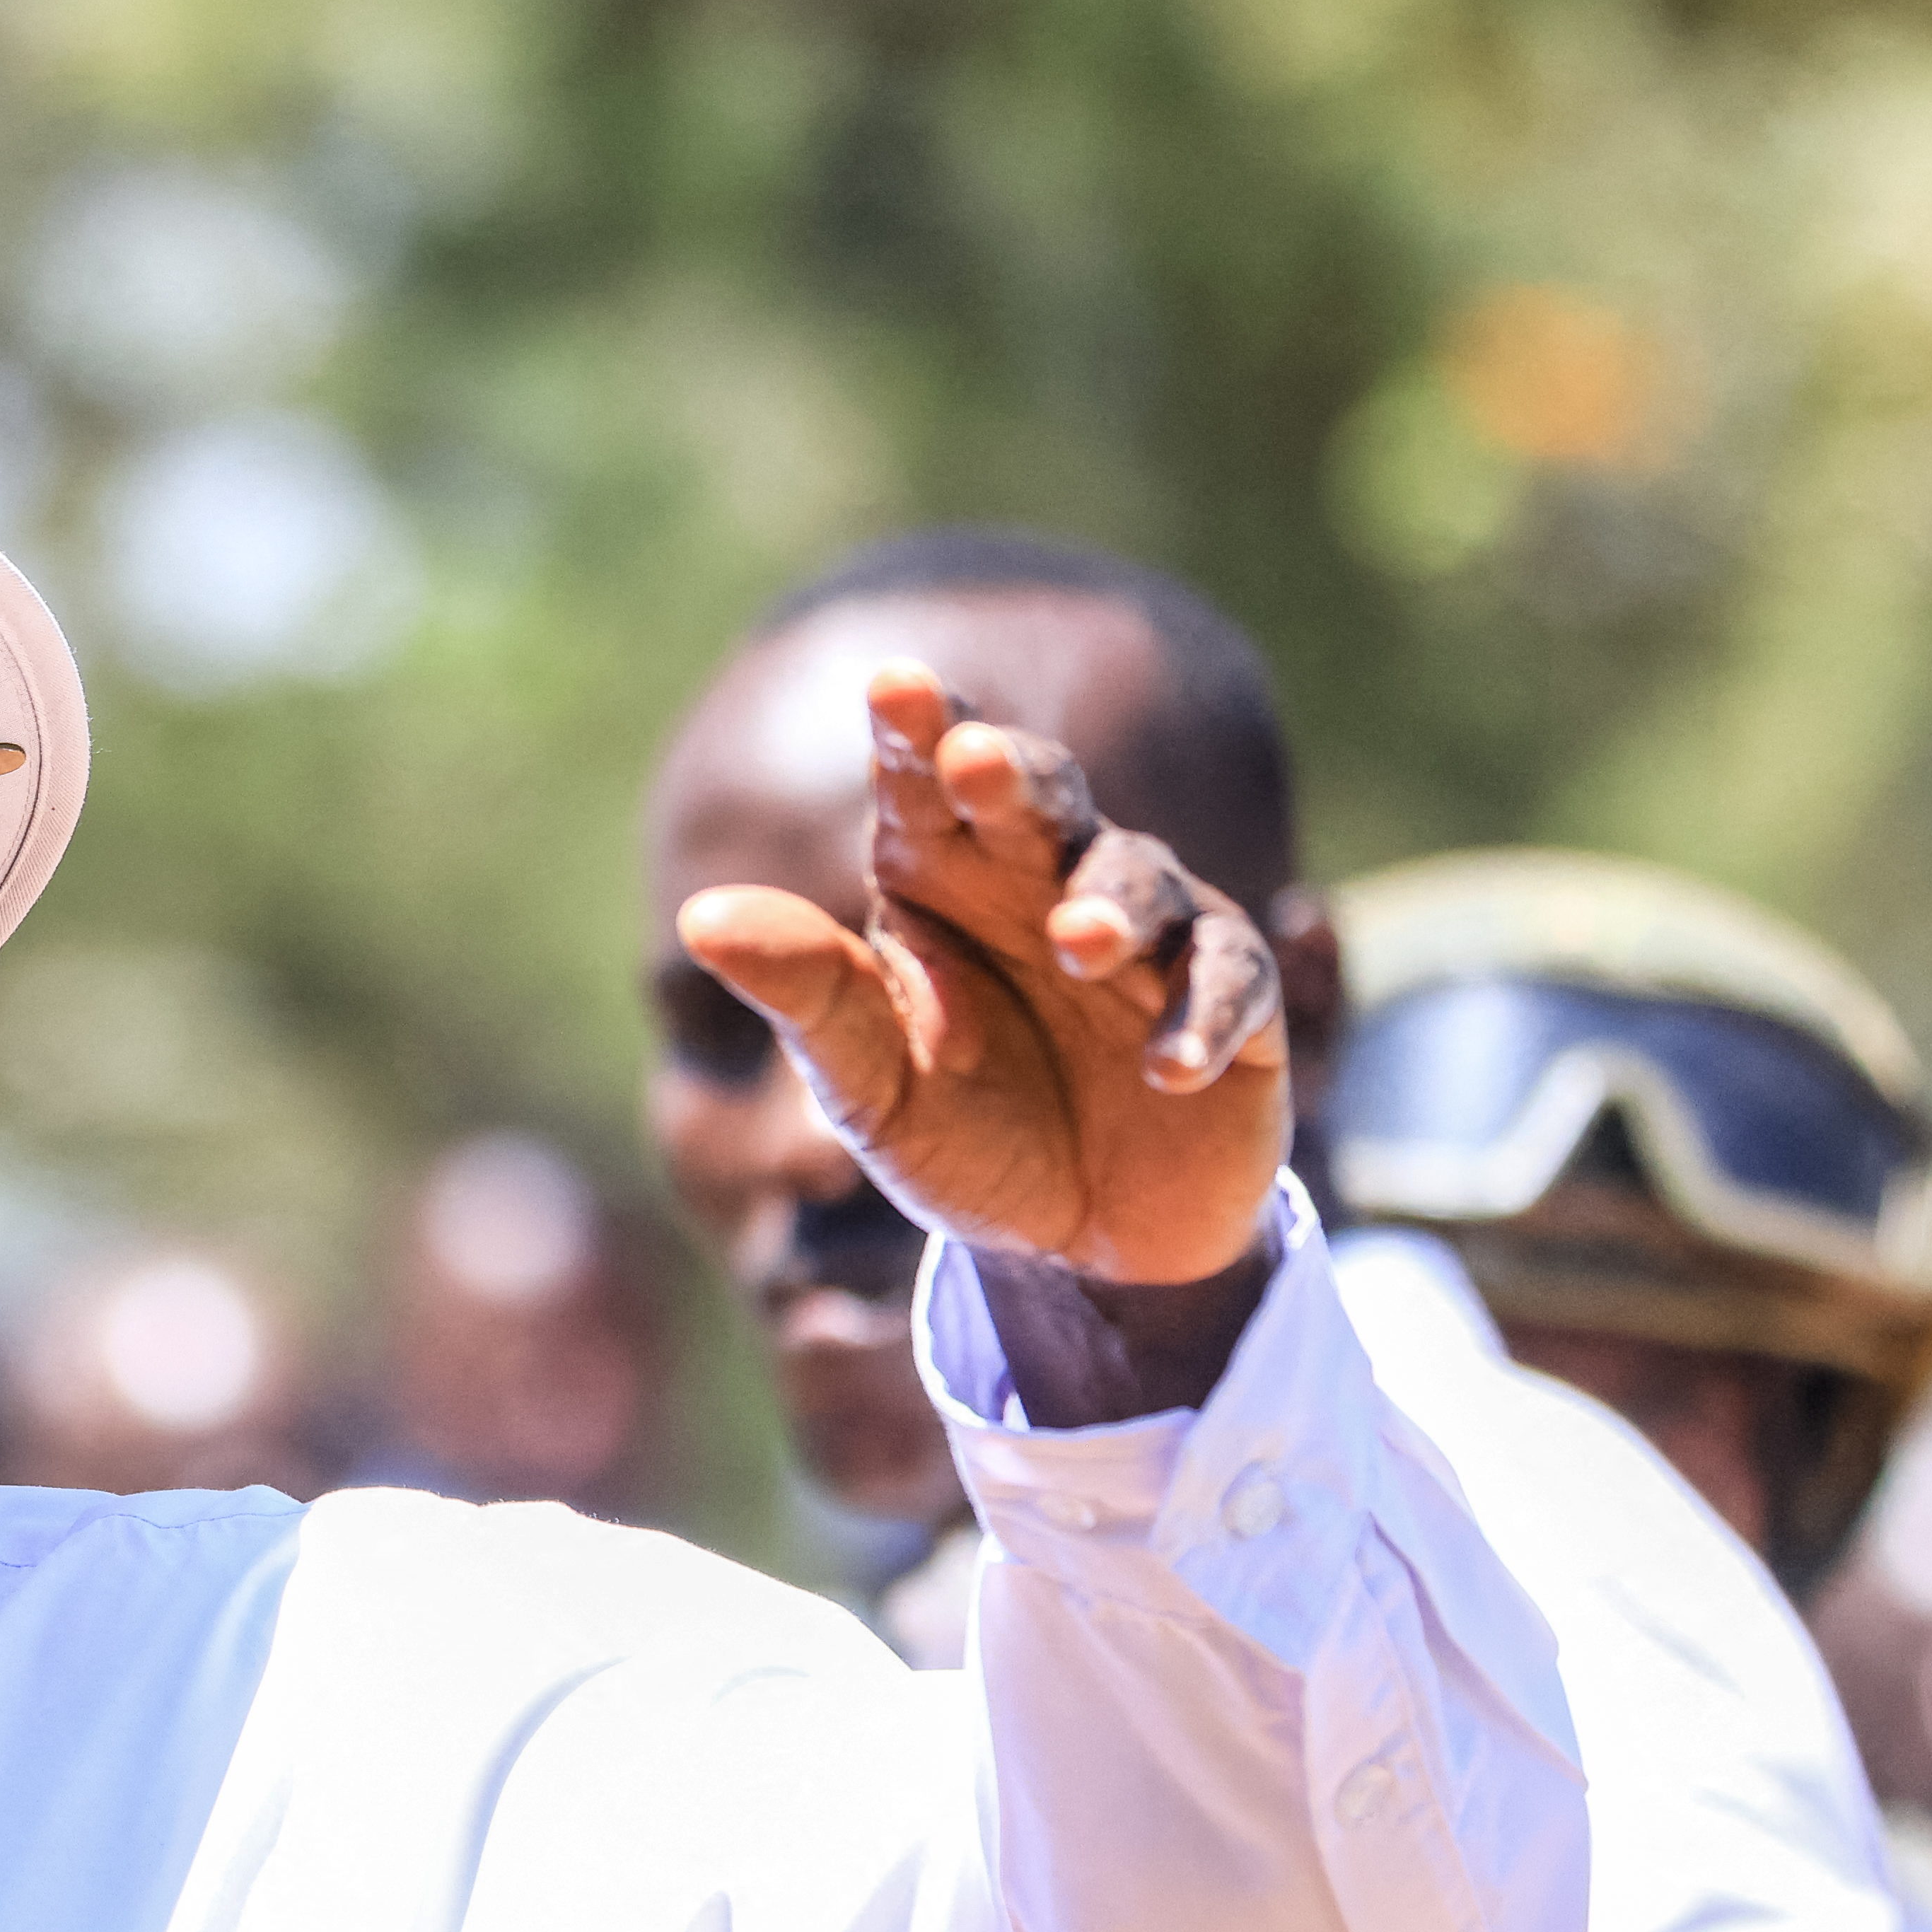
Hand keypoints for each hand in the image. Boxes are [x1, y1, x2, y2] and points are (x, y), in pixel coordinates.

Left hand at [674, 663, 1289, 1289]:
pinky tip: (1167, 1067)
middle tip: (977, 763)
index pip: (927, 785)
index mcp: (949, 881)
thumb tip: (699, 919)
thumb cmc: (966, 1137)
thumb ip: (804, 997)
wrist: (1074, 1243)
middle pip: (1044, 799)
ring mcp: (1150, 938)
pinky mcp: (1232, 1006)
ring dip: (1113, 903)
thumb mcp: (869, 1083)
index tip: (891, 687)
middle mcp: (1049, 884)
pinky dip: (1203, 1016)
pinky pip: (1228, 984)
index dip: (917, 733)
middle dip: (1015, 776)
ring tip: (1080, 938)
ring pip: (1144, 881)